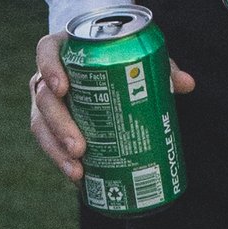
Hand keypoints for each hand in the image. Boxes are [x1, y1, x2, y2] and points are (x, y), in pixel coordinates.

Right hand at [29, 28, 193, 180]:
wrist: (103, 68)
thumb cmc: (118, 59)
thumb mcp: (137, 57)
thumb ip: (159, 67)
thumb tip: (187, 84)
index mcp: (64, 51)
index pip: (47, 52)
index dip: (49, 67)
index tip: (63, 87)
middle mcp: (48, 76)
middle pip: (43, 97)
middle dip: (58, 124)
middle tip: (79, 146)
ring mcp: (46, 103)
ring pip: (40, 125)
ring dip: (55, 150)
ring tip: (77, 170)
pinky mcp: (50, 126)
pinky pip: (49, 144)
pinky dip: (61, 161)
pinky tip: (78, 178)